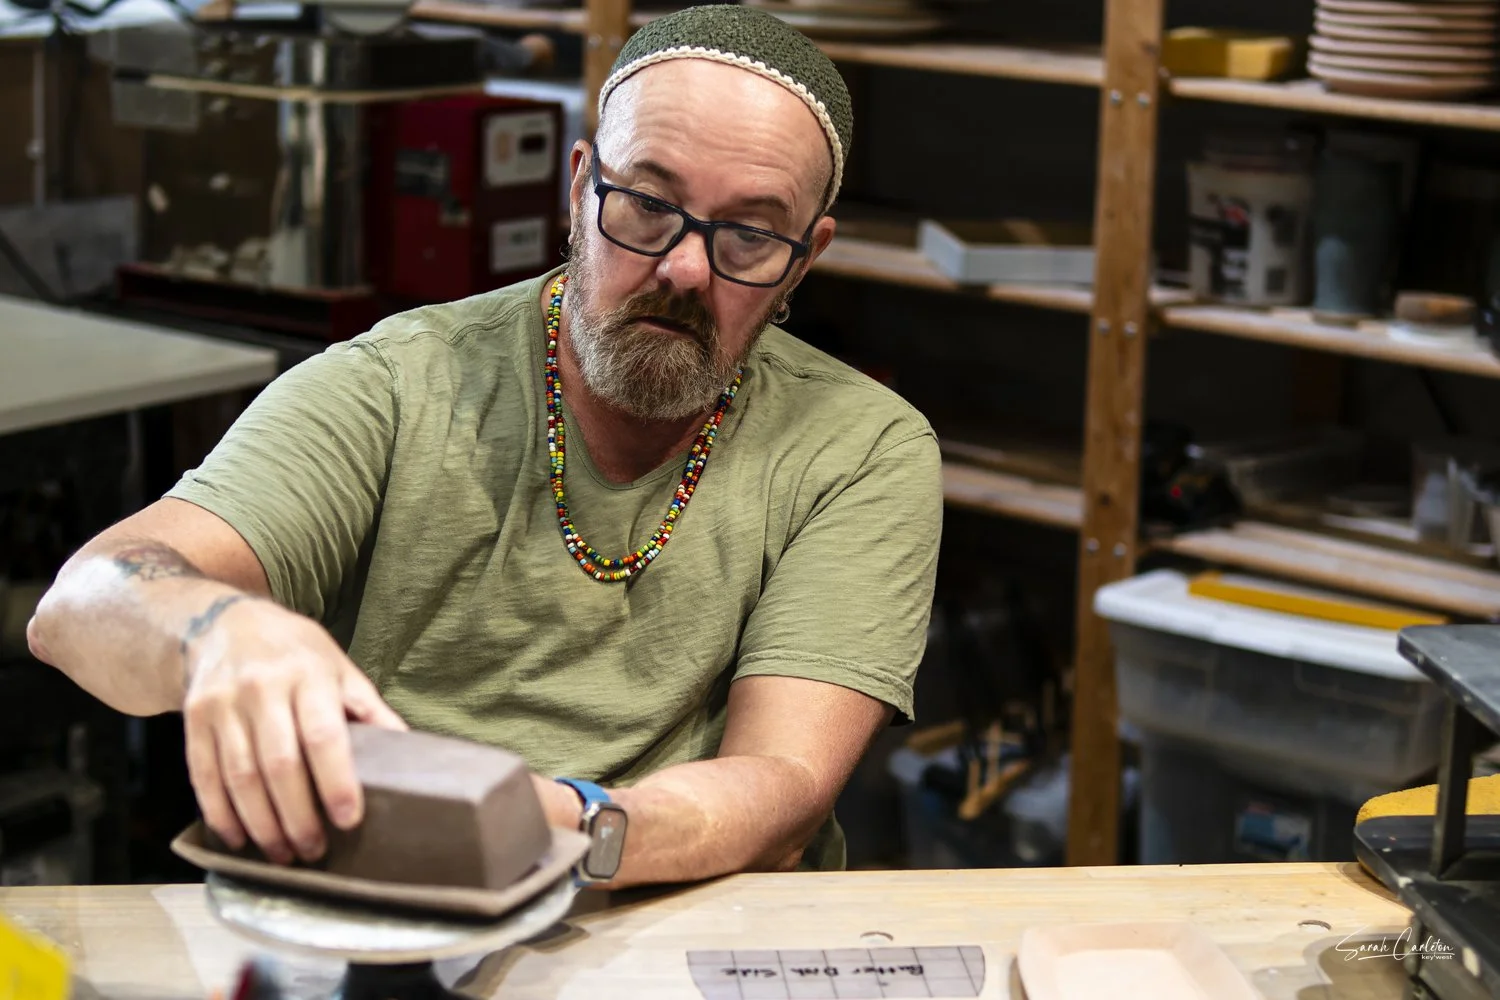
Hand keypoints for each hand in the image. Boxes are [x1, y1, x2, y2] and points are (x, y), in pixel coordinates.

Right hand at [179, 594, 405, 864]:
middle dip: (297, 816)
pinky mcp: (193, 720)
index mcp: (308, 675)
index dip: (336, 781)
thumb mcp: (339, 669)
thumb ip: (368, 710)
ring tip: (283, 854)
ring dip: (262, 825)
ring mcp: (222, 705)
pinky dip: (220, 815)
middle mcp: (261, 688)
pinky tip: (239, 839)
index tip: (348, 819)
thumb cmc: (295, 654)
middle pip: (278, 764)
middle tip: (314, 850)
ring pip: (240, 777)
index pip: (322, 735)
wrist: (224, 624)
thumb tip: (406, 750)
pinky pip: (203, 776)